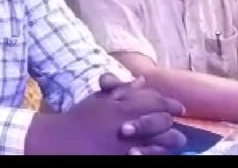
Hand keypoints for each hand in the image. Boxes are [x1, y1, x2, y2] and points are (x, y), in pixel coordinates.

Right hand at [30, 73, 184, 154]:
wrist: (59, 142)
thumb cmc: (79, 119)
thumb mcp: (99, 100)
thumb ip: (121, 90)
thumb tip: (142, 80)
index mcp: (122, 107)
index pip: (157, 102)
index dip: (170, 105)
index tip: (179, 109)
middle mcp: (129, 125)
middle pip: (163, 122)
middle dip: (169, 123)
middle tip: (171, 125)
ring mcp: (128, 145)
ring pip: (162, 143)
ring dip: (166, 141)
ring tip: (164, 142)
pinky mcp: (124, 157)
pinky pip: (149, 156)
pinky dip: (154, 153)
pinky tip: (150, 151)